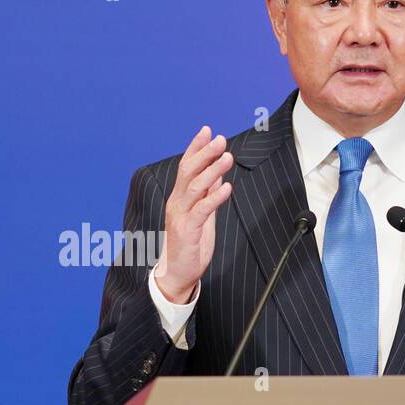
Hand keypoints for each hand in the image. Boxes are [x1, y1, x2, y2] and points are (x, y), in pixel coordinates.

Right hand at [155, 125, 233, 302]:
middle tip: (220, 139)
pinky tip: (226, 187)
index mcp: (179, 197)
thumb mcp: (202, 214)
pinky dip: (214, 197)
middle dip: (204, 153)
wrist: (177, 273)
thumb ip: (207, 194)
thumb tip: (217, 173)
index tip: (206, 130)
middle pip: (188, 172)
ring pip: (194, 187)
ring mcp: (180, 216)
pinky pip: (202, 210)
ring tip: (227, 157)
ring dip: (212, 170)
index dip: (195, 147)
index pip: (185, 166)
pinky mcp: (187, 230)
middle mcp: (177, 203)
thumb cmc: (190, 244)